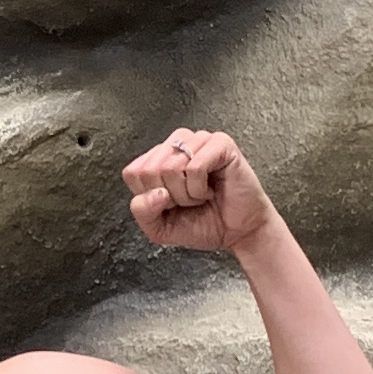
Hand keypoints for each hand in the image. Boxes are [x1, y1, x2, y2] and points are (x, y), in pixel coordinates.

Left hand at [124, 125, 274, 258]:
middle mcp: (177, 144)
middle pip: (149, 170)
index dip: (150, 197)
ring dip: (186, 193)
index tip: (172, 204)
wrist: (239, 233)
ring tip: (200, 194)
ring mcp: (199, 140)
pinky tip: (211, 190)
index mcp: (160, 158)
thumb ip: (143, 211)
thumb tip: (155, 192)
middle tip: (190, 200)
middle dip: (170, 197)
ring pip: (170, 166)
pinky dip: (200, 188)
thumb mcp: (160, 227)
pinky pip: (194, 167)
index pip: (133, 172)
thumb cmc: (205, 223)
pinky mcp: (220, 143)